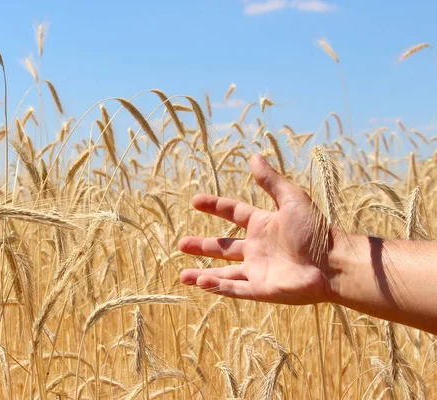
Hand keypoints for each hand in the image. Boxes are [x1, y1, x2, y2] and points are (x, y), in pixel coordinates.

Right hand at [178, 154, 334, 304]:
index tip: (196, 201)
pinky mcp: (261, 289)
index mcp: (263, 225)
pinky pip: (235, 288)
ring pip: (224, 273)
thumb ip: (271, 181)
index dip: (215, 207)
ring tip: (182, 275)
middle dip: (202, 246)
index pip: (234, 213)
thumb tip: (254, 156)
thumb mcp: (291, 199)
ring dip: (203, 274)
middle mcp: (257, 248)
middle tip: (181, 244)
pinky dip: (217, 286)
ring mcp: (258, 270)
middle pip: (223, 247)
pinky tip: (200, 282)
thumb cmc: (316, 230)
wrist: (333, 263)